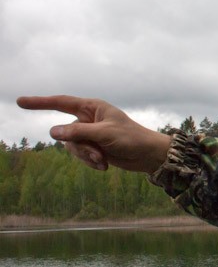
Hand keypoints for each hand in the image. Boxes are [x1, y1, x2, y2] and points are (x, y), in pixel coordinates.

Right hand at [16, 95, 172, 173]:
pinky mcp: (93, 147)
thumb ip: (78, 132)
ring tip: (104, 161)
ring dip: (87, 157)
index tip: (21, 101)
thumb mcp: (104, 134)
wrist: (148, 155)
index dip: (40, 102)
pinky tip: (105, 165)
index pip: (61, 102)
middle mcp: (88, 118)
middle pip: (66, 133)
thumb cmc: (131, 138)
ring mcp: (90, 134)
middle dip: (80, 147)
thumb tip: (53, 131)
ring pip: (72, 147)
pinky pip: (80, 156)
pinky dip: (91, 162)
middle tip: (98, 153)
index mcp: (92, 107)